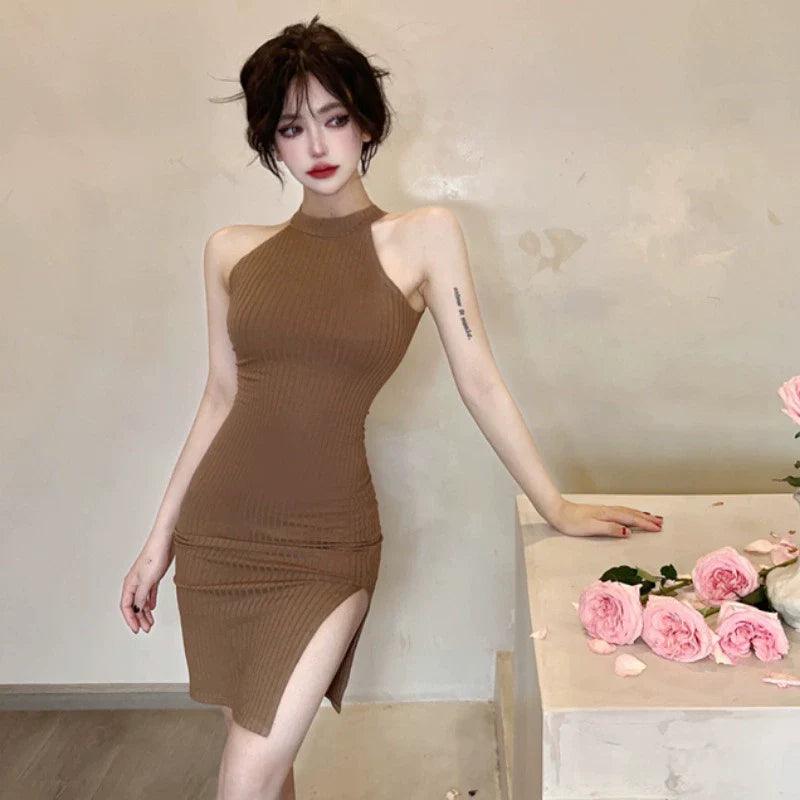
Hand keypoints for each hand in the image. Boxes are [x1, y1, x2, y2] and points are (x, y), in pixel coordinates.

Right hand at [120, 536, 174, 633]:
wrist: (165, 542)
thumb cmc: (154, 557)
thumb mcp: (147, 580)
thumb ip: (142, 596)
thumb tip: (137, 609)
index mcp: (129, 584)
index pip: (126, 606)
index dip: (130, 619)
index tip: (136, 629)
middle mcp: (135, 583)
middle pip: (134, 605)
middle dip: (139, 618)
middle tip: (146, 629)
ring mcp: (144, 580)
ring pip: (142, 600)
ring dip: (146, 612)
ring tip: (151, 622)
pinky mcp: (153, 576)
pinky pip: (149, 593)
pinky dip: (150, 601)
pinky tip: (153, 607)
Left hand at [548, 498, 662, 537]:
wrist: (557, 512)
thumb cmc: (572, 522)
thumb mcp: (591, 528)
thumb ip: (610, 529)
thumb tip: (628, 531)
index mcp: (608, 515)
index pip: (631, 519)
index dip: (645, 524)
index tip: (658, 528)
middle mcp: (608, 511)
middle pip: (631, 514)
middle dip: (647, 518)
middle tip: (661, 523)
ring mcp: (604, 510)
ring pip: (626, 512)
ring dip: (640, 514)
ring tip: (651, 517)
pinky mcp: (599, 512)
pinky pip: (620, 512)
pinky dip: (629, 513)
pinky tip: (629, 515)